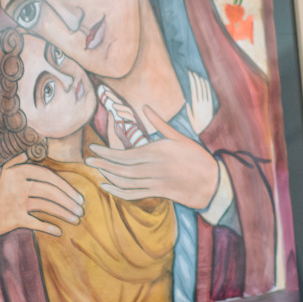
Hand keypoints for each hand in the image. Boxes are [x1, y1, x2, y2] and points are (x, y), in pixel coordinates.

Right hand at [0, 153, 83, 236]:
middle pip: (51, 191)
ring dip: (64, 213)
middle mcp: (18, 185)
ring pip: (47, 206)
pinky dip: (49, 228)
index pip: (49, 176)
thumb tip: (25, 154)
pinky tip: (59, 232)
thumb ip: (12, 163)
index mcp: (17, 171)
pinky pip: (37, 223)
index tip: (78, 196)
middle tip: (81, 209)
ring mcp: (16, 201)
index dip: (66, 186)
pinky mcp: (13, 218)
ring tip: (76, 219)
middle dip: (69, 201)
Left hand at [86, 107, 219, 207]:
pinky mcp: (159, 193)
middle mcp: (154, 167)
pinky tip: (109, 187)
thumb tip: (145, 108)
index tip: (94, 149)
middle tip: (88, 160)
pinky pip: (134, 193)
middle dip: (102, 164)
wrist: (214, 183)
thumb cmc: (199, 158)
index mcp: (158, 151)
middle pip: (121, 168)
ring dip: (109, 176)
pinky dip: (118, 191)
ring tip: (97, 171)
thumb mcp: (181, 138)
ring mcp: (156, 182)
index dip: (106, 152)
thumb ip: (160, 124)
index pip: (125, 153)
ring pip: (125, 181)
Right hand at [185, 71, 215, 134]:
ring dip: (201, 81)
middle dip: (195, 79)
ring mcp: (207, 103)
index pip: (194, 89)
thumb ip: (189, 111)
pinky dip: (207, 87)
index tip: (190, 74)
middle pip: (199, 88)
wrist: (207, 130)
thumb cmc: (196, 126)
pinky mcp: (211, 104)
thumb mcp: (190, 119)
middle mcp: (202, 103)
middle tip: (192, 72)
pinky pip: (209, 94)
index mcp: (196, 105)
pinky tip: (204, 82)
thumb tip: (187, 103)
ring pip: (204, 89)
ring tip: (197, 75)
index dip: (192, 81)